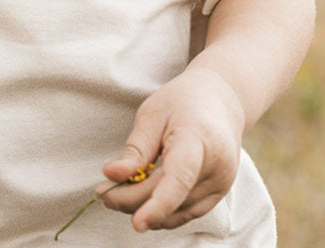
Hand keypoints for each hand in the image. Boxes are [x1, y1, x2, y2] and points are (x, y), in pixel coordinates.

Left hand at [99, 65, 244, 232]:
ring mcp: (221, 183)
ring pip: (177, 211)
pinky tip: (141, 198)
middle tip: (102, 192)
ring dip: (144, 208)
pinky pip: (187, 212)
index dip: (158, 205)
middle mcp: (217, 166)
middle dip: (132, 200)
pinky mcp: (220, 194)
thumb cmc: (182, 101)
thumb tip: (112, 176)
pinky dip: (162, 210)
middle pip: (170, 196)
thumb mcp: (152, 113)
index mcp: (199, 138)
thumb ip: (135, 149)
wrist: (221, 99)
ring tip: (117, 193)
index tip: (137, 224)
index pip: (179, 179)